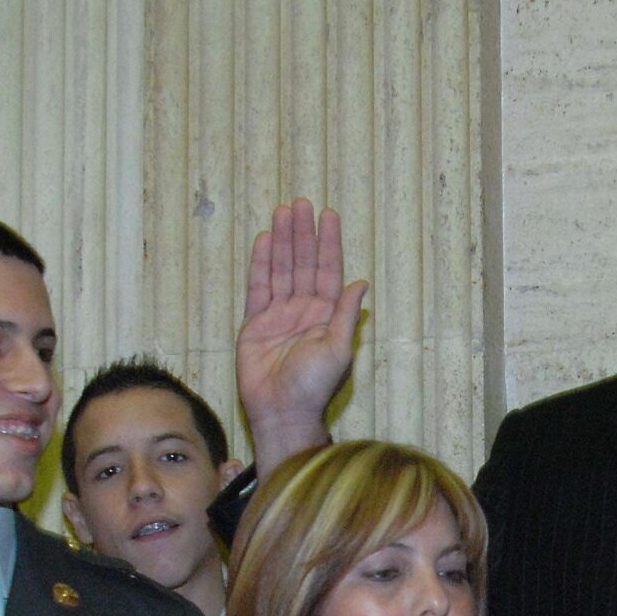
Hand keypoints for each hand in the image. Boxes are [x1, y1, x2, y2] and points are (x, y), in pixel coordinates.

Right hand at [237, 198, 365, 469]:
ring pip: (281, 269)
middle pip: (302, 263)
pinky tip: (263, 240)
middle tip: (302, 203)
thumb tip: (361, 282)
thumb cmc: (314, 387)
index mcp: (326, 315)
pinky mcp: (255, 324)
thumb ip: (345, 315)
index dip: (328, 243)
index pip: (327, 270)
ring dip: (282, 241)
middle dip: (303, 234)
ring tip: (283, 212)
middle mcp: (304, 310)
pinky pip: (258, 288)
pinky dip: (261, 264)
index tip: (328, 215)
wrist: (282, 412)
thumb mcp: (338, 350)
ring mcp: (279, 315)